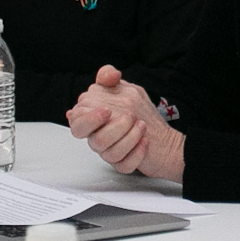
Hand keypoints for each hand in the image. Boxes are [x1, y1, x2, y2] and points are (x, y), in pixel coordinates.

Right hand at [67, 66, 183, 179]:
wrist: (161, 133)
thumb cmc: (139, 111)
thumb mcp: (124, 88)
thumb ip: (109, 77)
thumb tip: (109, 75)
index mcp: (93, 119)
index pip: (77, 123)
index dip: (89, 120)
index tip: (107, 110)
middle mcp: (98, 137)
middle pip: (94, 141)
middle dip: (115, 128)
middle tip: (130, 116)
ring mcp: (109, 153)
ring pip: (109, 154)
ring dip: (130, 137)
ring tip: (141, 125)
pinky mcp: (122, 164)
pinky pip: (124, 165)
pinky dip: (137, 153)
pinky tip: (145, 141)